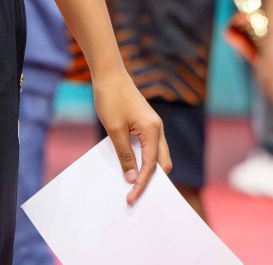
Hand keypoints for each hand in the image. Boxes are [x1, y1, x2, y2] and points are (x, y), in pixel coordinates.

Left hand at [92, 69, 170, 204]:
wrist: (109, 74)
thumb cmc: (111, 98)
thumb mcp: (114, 130)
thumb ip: (125, 155)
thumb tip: (132, 178)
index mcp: (153, 130)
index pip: (151, 166)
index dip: (142, 184)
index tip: (132, 197)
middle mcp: (158, 129)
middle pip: (162, 163)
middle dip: (151, 181)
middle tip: (135, 195)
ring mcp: (153, 126)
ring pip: (157, 156)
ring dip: (147, 171)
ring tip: (132, 184)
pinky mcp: (146, 124)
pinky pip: (149, 147)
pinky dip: (143, 159)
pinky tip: (131, 166)